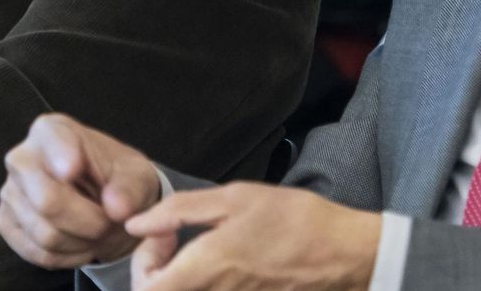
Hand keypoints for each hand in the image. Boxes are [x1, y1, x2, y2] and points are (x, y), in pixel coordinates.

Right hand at [0, 114, 163, 269]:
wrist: (104, 201)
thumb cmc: (117, 179)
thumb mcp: (136, 176)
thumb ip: (129, 189)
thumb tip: (116, 209)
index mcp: (51, 131)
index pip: (51, 145)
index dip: (63, 160)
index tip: (74, 171)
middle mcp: (21, 158)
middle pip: (47, 201)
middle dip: (88, 222)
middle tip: (109, 223)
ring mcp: (9, 193)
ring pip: (45, 234)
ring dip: (81, 243)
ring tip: (98, 233)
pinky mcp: (6, 223)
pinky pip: (37, 253)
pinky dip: (67, 257)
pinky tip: (80, 244)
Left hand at [125, 183, 381, 290]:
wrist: (345, 255)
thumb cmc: (293, 221)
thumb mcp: (234, 198)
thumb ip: (179, 211)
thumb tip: (136, 224)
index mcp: (207, 268)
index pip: (146, 290)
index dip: (142, 263)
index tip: (161, 233)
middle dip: (155, 271)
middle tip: (171, 240)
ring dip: (176, 277)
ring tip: (195, 250)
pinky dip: (200, 282)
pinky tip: (217, 263)